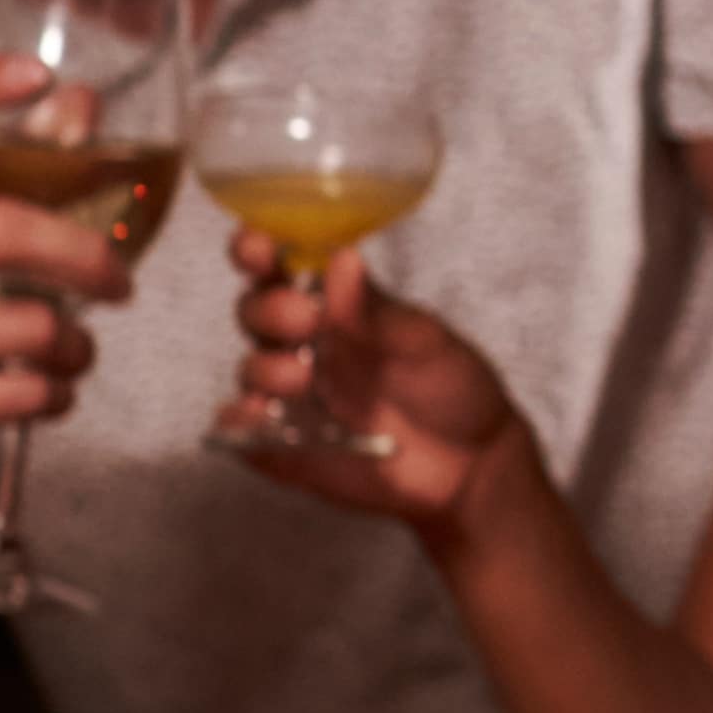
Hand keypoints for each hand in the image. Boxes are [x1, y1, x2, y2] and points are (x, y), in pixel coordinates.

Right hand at [0, 56, 124, 582]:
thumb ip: (8, 181)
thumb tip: (79, 101)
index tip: (40, 73)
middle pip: (1, 226)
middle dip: (85, 253)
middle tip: (122, 280)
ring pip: (32, 322)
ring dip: (77, 345)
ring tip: (68, 353)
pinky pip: (29, 388)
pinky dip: (58, 394)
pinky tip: (42, 394)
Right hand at [217, 230, 525, 528]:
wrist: (472, 465)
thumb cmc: (452, 388)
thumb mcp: (425, 343)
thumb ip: (378, 311)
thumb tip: (342, 258)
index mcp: (335, 306)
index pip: (280, 266)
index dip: (256, 250)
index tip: (256, 246)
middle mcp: (303, 345)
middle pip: (254, 313)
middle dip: (268, 310)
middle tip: (306, 318)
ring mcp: (290, 397)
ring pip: (249, 369)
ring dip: (264, 367)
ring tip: (302, 376)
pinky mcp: (284, 444)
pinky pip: (242, 433)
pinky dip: (240, 423)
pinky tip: (260, 418)